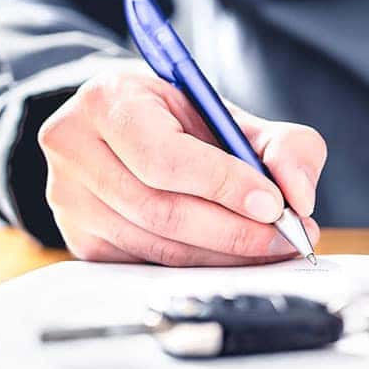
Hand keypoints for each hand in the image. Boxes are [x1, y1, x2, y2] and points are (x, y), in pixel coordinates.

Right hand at [38, 63, 325, 265]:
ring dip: (223, 255)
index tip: (274, 204)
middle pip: (161, 209)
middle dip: (234, 230)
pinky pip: (147, 265)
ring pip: (156, 246)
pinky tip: (232, 257)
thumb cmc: (179, 121)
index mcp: (108, 101)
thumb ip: (282, 144)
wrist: (124, 131)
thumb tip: (300, 195)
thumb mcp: (231, 114)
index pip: (164, 156)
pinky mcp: (81, 240)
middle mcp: (74, 148)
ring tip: (271, 247)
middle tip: (286, 236)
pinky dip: (199, 267)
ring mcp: (69, 200)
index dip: (223, 185)